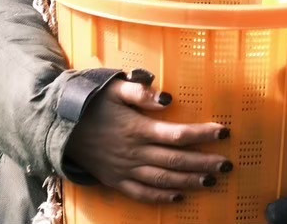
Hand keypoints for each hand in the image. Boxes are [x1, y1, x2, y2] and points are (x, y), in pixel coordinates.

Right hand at [66, 76, 231, 203]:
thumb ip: (141, 92)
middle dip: (204, 162)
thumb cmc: (90, 103)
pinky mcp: (116, 180)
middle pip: (176, 160)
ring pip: (163, 180)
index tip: (224, 132)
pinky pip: (141, 193)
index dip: (203, 134)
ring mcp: (125, 169)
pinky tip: (178, 197)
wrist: (59, 126)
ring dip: (189, 181)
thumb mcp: (114, 88)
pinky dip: (161, 198)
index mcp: (138, 128)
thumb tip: (167, 99)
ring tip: (212, 180)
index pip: (178, 134)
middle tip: (227, 164)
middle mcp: (135, 152)